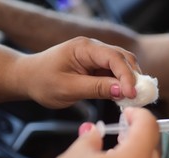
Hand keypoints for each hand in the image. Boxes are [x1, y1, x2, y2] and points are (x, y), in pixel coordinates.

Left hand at [18, 37, 139, 107]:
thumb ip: (96, 88)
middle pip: (123, 58)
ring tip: (133, 98)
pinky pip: (116, 74)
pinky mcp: (98, 67)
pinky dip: (123, 85)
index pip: (114, 57)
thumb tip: (122, 91)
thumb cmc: (43, 81)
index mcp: (84, 48)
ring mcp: (97, 57)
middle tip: (138, 97)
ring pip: (123, 65)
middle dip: (133, 77)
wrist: (29, 79)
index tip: (131, 94)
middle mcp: (93, 48)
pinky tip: (125, 96)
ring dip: (130, 81)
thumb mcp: (68, 88)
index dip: (126, 75)